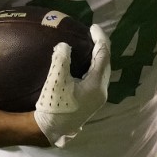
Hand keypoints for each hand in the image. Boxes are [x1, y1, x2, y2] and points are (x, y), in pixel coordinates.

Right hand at [34, 24, 110, 147]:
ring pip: (103, 70)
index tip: (93, 27)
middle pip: (106, 63)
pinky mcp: (92, 100)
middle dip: (101, 46)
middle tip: (92, 33)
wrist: (50, 129)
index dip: (100, 39)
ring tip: (90, 44)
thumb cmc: (53, 105)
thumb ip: (61, 59)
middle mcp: (102, 90)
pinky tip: (86, 61)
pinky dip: (95, 65)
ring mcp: (98, 97)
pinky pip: (98, 77)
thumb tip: (66, 45)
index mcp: (96, 85)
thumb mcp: (56, 80)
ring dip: (99, 56)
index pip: (103, 56)